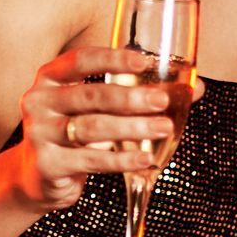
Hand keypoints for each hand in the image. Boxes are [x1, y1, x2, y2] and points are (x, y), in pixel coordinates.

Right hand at [12, 48, 196, 212]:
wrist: (39, 176)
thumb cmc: (75, 132)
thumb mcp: (99, 109)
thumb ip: (139, 94)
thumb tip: (197, 88)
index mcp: (51, 77)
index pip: (81, 59)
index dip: (113, 59)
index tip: (144, 61)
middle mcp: (40, 101)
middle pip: (90, 95)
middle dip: (130, 97)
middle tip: (162, 101)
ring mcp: (40, 133)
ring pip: (92, 128)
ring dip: (132, 128)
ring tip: (163, 128)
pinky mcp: (47, 164)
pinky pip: (91, 160)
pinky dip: (122, 160)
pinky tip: (147, 160)